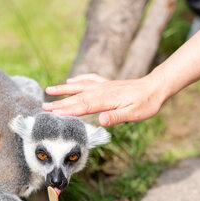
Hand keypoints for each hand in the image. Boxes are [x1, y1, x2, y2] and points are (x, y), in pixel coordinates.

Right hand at [43, 73, 165, 126]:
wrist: (156, 87)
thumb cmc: (146, 104)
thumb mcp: (134, 114)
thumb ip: (117, 117)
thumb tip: (101, 121)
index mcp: (106, 99)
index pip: (83, 106)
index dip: (67, 110)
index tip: (53, 113)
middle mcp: (102, 91)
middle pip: (77, 97)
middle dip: (59, 102)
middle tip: (43, 107)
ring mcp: (104, 86)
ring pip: (80, 87)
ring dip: (64, 89)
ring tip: (48, 90)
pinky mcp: (108, 84)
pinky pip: (90, 79)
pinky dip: (79, 80)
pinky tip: (71, 81)